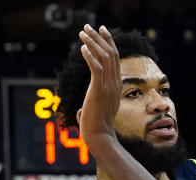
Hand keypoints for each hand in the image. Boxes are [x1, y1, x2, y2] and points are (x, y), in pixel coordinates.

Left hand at [77, 25, 120, 144]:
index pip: (114, 59)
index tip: (101, 31)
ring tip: (83, 32)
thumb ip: (88, 109)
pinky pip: (97, 67)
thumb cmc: (95, 129)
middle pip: (111, 54)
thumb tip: (80, 113)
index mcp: (114, 86)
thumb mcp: (93, 115)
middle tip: (90, 26)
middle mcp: (114, 83)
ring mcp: (108, 86)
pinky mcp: (99, 90)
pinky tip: (82, 47)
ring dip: (93, 42)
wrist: (99, 137)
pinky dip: (90, 55)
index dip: (108, 43)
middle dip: (100, 37)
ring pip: (104, 57)